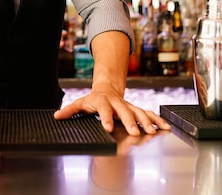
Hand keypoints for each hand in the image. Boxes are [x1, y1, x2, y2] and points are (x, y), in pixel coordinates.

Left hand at [53, 85, 170, 135]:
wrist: (107, 88)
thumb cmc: (93, 99)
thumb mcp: (80, 103)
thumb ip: (70, 110)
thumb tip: (57, 116)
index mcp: (102, 101)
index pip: (103, 110)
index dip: (106, 118)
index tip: (108, 128)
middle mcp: (117, 103)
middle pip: (124, 112)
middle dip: (130, 122)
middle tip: (134, 132)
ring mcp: (127, 105)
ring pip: (138, 112)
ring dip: (146, 122)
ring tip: (152, 131)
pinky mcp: (136, 108)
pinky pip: (147, 113)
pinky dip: (156, 120)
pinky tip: (165, 127)